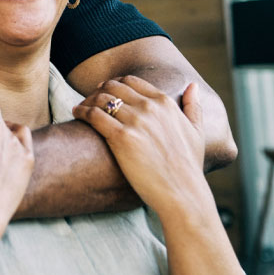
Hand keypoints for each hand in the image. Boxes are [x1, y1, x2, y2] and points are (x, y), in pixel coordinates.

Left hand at [72, 78, 205, 215]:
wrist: (182, 193)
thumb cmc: (188, 167)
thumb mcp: (196, 132)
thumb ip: (193, 107)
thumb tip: (192, 86)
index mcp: (165, 102)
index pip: (131, 81)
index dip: (114, 83)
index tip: (105, 91)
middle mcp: (150, 107)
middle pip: (113, 86)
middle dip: (98, 90)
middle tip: (89, 99)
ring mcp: (136, 121)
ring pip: (100, 98)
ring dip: (87, 100)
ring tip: (80, 108)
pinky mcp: (122, 137)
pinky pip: (94, 115)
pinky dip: (82, 111)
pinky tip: (77, 114)